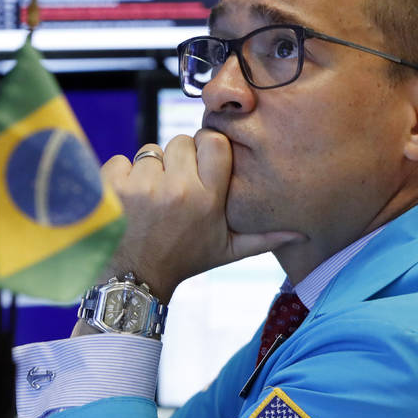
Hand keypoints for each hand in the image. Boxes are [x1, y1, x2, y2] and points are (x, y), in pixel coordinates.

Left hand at [98, 128, 304, 304]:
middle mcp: (179, 190)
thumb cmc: (186, 258)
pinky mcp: (114, 189)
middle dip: (179, 158)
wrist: (138, 277)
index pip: (214, 141)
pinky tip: (131, 199)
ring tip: (154, 197)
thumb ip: (265, 237)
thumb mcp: (229, 250)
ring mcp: (144, 188)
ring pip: (151, 150)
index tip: (204, 163)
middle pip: (181, 140)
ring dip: (151, 169)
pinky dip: (123, 175)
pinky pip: (121, 160)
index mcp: (208, 199)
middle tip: (177, 186)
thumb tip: (303, 232)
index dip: (208, 147)